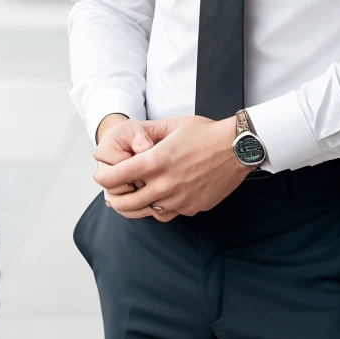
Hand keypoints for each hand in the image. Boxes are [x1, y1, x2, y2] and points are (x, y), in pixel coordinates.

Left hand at [94, 115, 251, 220]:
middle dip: (114, 199)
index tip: (101, 177)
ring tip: (132, 199)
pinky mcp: (192, 208)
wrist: (238, 148)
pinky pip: (168, 213)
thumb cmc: (207, 133)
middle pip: (127, 203)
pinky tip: (160, 199)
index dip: (104, 178)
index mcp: (156, 161)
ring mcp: (179, 199)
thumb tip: (133, 140)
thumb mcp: (174, 125)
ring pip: (146, 212)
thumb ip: (150, 133)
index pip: (117, 177)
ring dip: (136, 207)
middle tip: (112, 193)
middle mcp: (165, 184)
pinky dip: (160, 208)